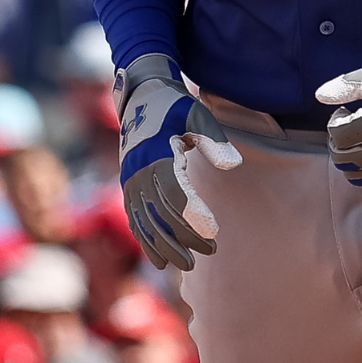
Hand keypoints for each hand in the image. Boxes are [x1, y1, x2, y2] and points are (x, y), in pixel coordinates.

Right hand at [114, 54, 242, 270]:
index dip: (193, 216)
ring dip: (165, 246)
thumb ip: (214, 141)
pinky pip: (135, 220)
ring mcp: (129, 181)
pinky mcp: (128, 187)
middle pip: (160, 214)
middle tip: (209, 253)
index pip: (175, 193)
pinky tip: (160, 260)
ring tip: (187, 265)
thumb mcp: (197, 115)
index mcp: (155, 153)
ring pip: (145, 222)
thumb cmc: (176, 106)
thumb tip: (233, 166)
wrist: (141, 97)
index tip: (214, 233)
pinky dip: (146, 241)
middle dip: (183, 237)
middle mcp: (137, 171)